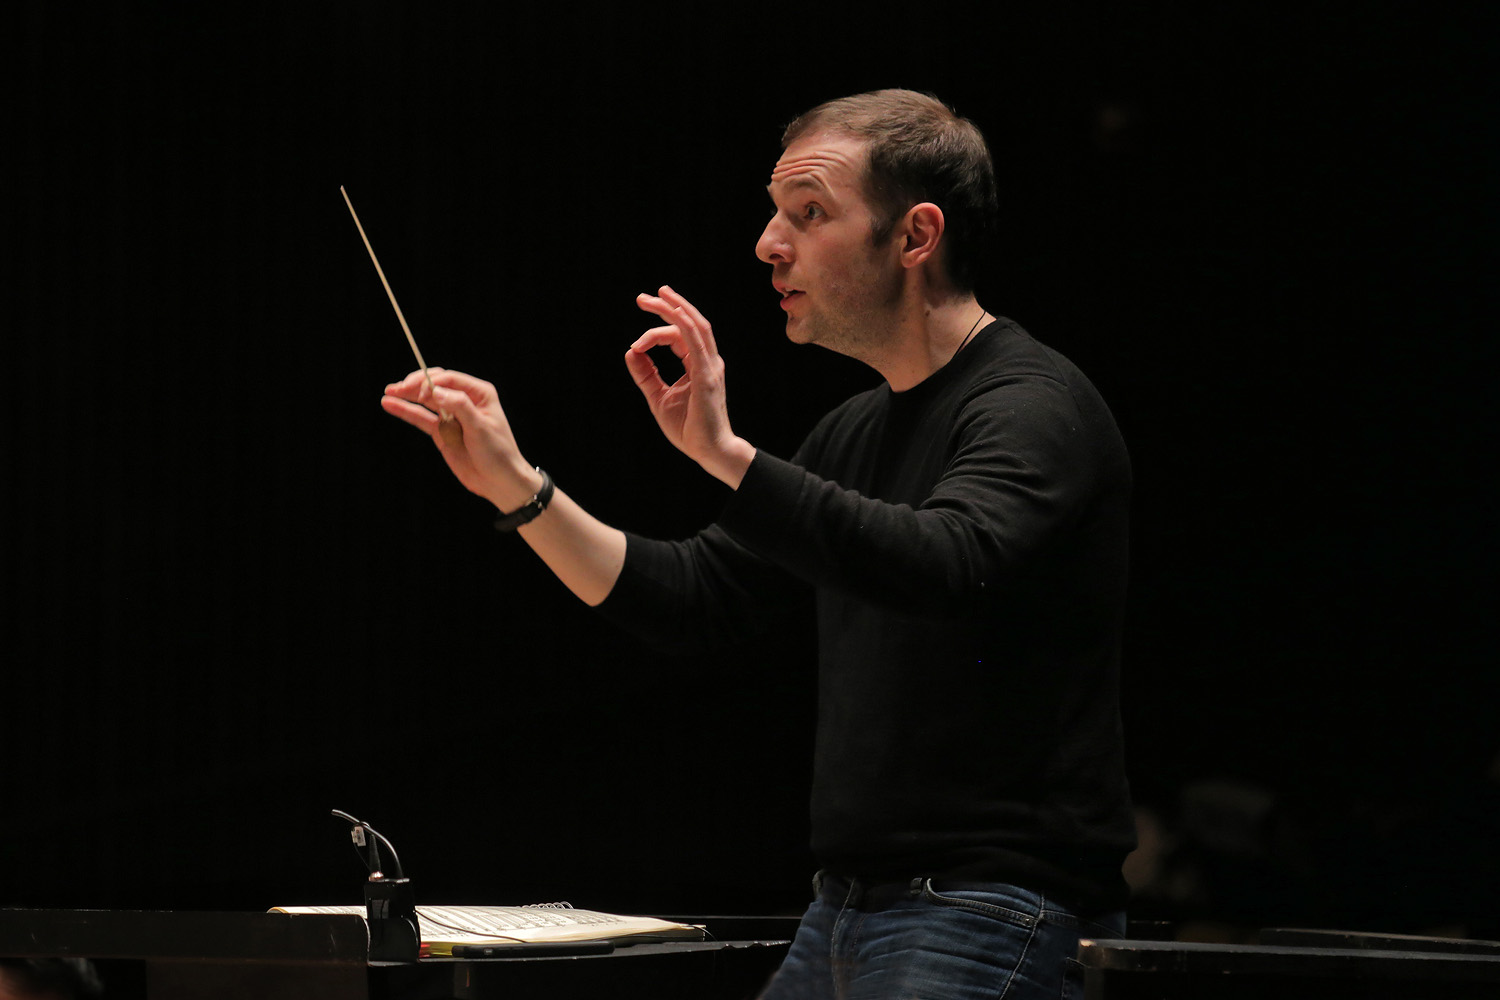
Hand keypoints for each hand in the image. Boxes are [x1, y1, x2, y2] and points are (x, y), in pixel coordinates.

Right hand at [381, 368, 541, 510]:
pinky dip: (406, 411)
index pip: (450, 379)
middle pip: (435, 385)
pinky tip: (390, 404)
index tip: (419, 393)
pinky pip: (421, 418)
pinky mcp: (442, 431)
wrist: (499, 482)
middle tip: (397, 388)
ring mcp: (451, 416)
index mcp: (480, 393)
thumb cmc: (498, 453)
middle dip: (415, 384)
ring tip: (388, 391)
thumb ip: (460, 406)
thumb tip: (436, 390)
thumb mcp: (481, 428)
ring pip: (425, 400)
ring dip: (406, 395)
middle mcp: (464, 400)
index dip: (432, 382)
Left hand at [626, 285, 754, 486]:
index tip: (635, 347)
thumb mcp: (658, 396)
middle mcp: (707, 360)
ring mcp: (710, 366)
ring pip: (694, 325)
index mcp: (698, 364)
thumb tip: (630, 351)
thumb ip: (645, 374)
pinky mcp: (707, 375)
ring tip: (655, 296)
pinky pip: (696, 341)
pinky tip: (671, 313)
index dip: (655, 334)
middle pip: (688, 323)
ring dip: (674, 308)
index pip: (678, 337)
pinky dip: (683, 324)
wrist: (708, 450)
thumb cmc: (688, 428)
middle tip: (643, 298)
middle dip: (666, 306)